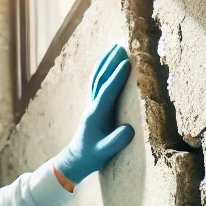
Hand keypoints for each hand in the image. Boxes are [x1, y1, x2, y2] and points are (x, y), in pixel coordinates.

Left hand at [52, 44, 134, 185]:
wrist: (76, 159)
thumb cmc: (91, 156)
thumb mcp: (103, 153)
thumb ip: (115, 142)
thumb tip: (129, 130)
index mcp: (96, 115)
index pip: (107, 92)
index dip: (116, 77)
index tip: (126, 63)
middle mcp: (93, 106)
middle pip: (100, 79)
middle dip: (110, 62)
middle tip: (121, 46)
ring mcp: (92, 105)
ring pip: (98, 78)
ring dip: (106, 62)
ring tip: (114, 48)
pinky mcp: (94, 106)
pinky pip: (98, 83)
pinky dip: (103, 70)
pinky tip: (108, 64)